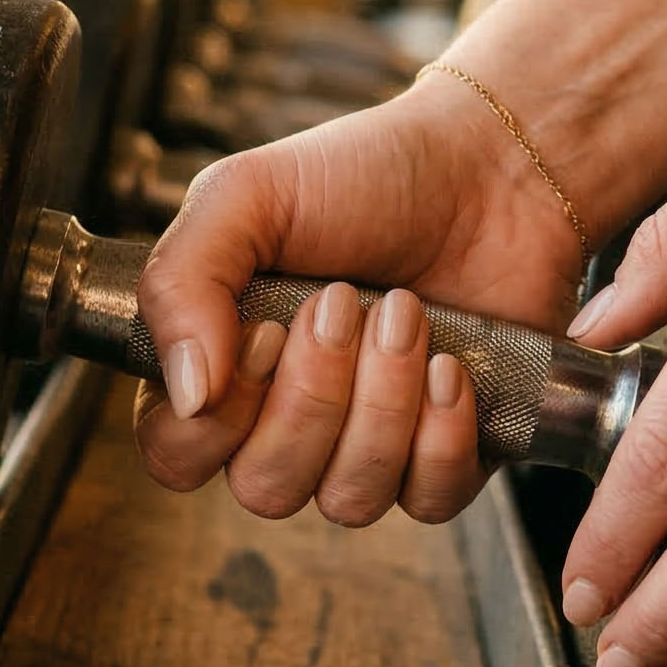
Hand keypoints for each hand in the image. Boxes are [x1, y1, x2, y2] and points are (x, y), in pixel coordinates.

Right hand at [135, 76, 585, 523]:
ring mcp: (367, 445)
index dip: (220, 416)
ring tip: (407, 312)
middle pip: (266, 487)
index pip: (176, 455)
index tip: (267, 331)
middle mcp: (287, 421)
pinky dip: (441, 433)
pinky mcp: (447, 455)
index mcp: (221, 366)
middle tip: (346, 301)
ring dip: (382, 401)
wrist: (489, 166)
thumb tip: (185, 395)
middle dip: (314, 394)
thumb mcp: (245, 197)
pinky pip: (429, 500)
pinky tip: (449, 364)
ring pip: (350, 498)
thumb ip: (180, 282)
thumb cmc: (364, 175)